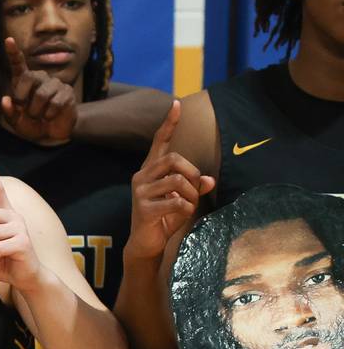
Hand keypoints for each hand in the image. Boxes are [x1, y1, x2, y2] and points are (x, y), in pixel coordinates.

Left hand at [0, 38, 76, 143]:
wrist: (52, 133)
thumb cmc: (32, 124)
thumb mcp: (17, 123)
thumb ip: (9, 113)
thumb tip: (5, 100)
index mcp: (24, 82)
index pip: (18, 64)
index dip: (13, 52)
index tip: (8, 40)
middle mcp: (40, 78)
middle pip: (30, 77)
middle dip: (23, 96)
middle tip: (24, 108)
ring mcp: (55, 84)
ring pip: (42, 94)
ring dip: (36, 110)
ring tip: (38, 116)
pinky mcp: (67, 92)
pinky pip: (55, 103)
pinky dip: (49, 114)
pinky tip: (50, 116)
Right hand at [123, 101, 213, 263]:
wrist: (146, 244)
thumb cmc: (164, 219)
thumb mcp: (183, 199)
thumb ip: (195, 186)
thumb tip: (209, 180)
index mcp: (149, 171)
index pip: (158, 142)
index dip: (168, 124)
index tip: (177, 104)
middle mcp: (141, 177)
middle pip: (174, 159)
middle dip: (192, 173)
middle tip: (196, 189)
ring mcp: (140, 193)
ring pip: (178, 180)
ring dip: (192, 194)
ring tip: (190, 205)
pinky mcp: (144, 209)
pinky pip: (177, 201)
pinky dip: (187, 209)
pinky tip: (180, 216)